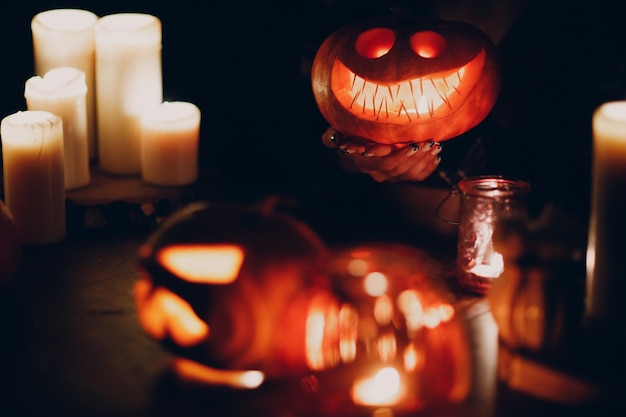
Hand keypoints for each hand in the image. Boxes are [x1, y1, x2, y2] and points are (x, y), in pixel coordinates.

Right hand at [322, 128, 442, 182]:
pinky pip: (417, 176)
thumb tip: (331, 137)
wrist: (355, 149)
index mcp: (365, 163)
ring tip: (435, 146)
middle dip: (416, 156)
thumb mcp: (337, 135)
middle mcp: (378, 173)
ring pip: (410, 174)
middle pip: (400, 169)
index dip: (399, 156)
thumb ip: (332, 136)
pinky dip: (429, 167)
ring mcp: (391, 177)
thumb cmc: (348, 136)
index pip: (384, 164)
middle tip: (430, 142)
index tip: (413, 144)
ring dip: (425, 161)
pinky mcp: (401, 177)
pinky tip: (436, 155)